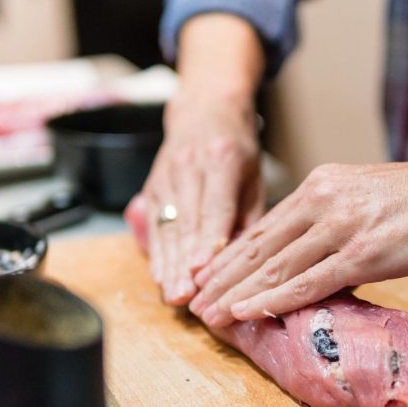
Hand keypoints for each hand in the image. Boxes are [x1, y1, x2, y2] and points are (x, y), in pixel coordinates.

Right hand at [130, 88, 262, 304]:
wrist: (205, 110)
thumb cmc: (238, 149)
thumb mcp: (254, 175)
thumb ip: (250, 216)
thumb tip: (246, 260)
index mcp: (221, 160)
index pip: (214, 206)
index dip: (206, 239)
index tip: (202, 269)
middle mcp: (189, 166)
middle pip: (186, 221)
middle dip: (184, 262)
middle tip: (186, 295)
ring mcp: (166, 176)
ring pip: (166, 226)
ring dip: (168, 264)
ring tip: (173, 294)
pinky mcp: (152, 186)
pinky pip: (153, 225)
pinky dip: (156, 253)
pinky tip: (160, 277)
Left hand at [191, 152, 407, 326]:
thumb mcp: (372, 197)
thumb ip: (338, 218)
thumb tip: (314, 251)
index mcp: (324, 182)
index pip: (265, 225)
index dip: (231, 257)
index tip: (208, 279)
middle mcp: (325, 197)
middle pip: (259, 244)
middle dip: (222, 278)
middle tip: (193, 303)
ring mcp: (344, 223)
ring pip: (275, 264)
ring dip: (237, 293)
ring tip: (208, 316)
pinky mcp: (367, 249)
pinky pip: (308, 279)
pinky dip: (273, 299)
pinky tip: (249, 312)